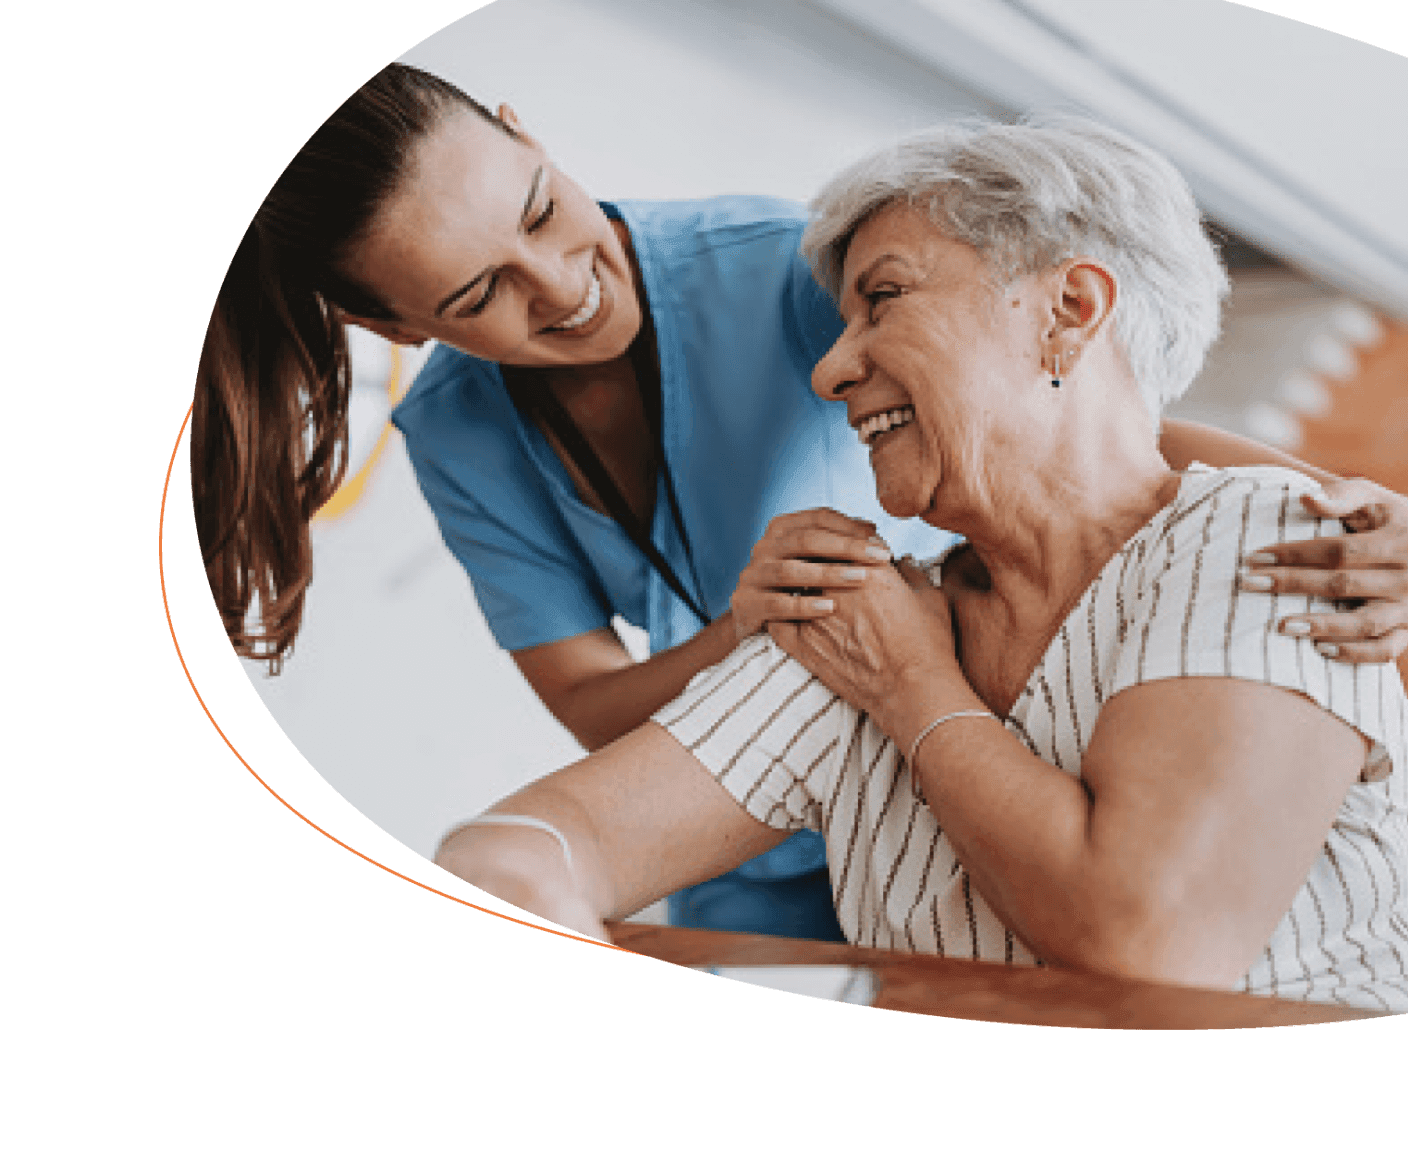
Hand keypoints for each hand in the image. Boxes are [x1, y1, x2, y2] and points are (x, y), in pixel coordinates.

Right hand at [730, 509, 894, 643]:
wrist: (758, 621)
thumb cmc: (796, 588)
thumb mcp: (816, 561)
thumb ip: (840, 544)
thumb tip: (871, 528)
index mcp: (782, 529)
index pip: (818, 517)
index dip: (850, 526)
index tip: (880, 540)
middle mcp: (764, 547)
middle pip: (806, 540)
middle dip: (847, 547)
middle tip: (880, 557)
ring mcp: (752, 574)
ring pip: (791, 570)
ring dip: (828, 574)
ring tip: (860, 579)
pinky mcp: (745, 602)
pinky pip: (776, 603)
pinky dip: (804, 605)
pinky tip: (831, 607)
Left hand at [770, 557, 978, 747]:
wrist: (913, 690)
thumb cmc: (929, 646)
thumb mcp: (931, 599)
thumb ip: (913, 573)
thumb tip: (904, 561)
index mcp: (869, 567)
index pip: (848, 542)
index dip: (850, 546)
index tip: (852, 556)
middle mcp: (837, 584)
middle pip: (817, 558)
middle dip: (821, 561)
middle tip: (823, 569)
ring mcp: (816, 613)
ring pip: (795, 586)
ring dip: (800, 586)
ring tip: (803, 593)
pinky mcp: (802, 643)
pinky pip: (778, 621)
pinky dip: (781, 615)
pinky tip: (785, 617)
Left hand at [1241, 477, 1407, 662]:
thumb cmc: (1398, 521)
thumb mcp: (1378, 500)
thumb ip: (1344, 496)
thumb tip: (1306, 498)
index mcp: (1396, 542)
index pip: (1339, 551)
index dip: (1295, 554)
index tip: (1255, 557)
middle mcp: (1405, 578)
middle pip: (1343, 584)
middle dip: (1293, 584)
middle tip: (1249, 584)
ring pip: (1366, 623)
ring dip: (1323, 626)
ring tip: (1281, 626)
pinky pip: (1386, 649)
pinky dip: (1356, 654)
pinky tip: (1320, 650)